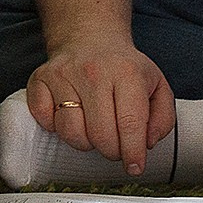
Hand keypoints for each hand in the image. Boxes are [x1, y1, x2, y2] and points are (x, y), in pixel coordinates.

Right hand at [26, 32, 175, 173]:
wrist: (90, 36)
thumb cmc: (123, 68)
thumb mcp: (157, 86)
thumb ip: (163, 118)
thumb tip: (146, 143)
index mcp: (127, 73)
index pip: (130, 124)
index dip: (133, 153)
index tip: (134, 167)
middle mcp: (94, 72)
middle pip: (100, 135)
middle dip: (111, 151)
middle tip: (115, 145)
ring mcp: (63, 74)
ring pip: (71, 132)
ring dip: (84, 142)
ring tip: (93, 130)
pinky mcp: (40, 79)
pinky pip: (44, 120)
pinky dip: (55, 127)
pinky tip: (69, 115)